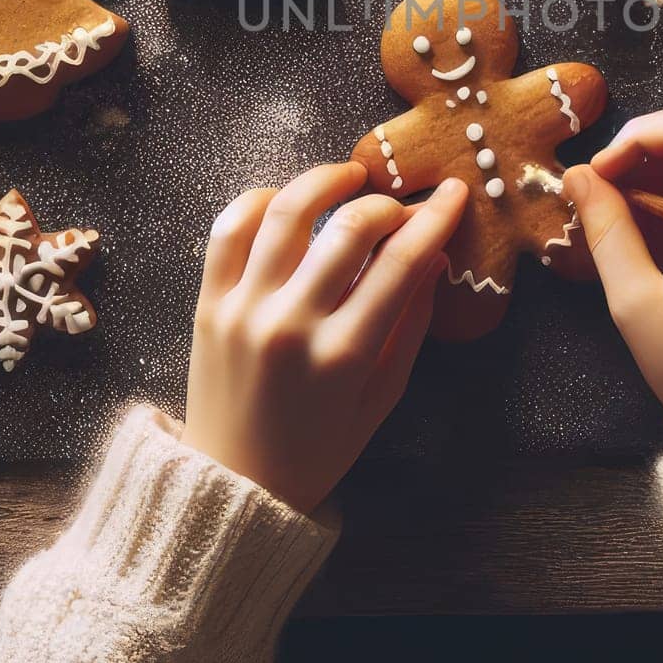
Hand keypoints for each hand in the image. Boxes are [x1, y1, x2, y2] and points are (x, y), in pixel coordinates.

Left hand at [181, 162, 467, 512]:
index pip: (399, 264)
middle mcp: (291, 325)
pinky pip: (230, 228)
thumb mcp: (381, 399)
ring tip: (348, 178)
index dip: (433, 219)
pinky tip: (288, 201)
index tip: (453, 193)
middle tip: (400, 203)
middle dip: (387, 203)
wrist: (233, 484)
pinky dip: (262, 200)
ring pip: (287, 213)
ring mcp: (243, 309)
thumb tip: (434, 256)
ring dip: (325, 182)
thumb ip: (411, 326)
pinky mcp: (208, 303)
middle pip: (349, 230)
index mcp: (342, 356)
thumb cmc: (318, 448)